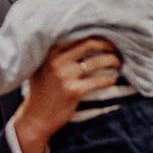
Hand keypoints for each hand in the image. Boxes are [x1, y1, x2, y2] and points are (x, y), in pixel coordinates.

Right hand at [10, 37, 119, 152]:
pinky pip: (99, 81)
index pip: (76, 35)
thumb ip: (55, 55)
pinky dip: (109, 79)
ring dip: (112, 60)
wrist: (35, 118)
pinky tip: (112, 80)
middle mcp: (57, 61)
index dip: (94, 34)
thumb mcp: (41, 68)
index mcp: (50, 53)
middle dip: (107, 44)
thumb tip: (81, 41)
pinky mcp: (74, 91)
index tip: (104, 37)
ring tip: (118, 63)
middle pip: (89, 44)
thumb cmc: (41, 92)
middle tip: (115, 49)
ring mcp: (65, 76)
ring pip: (97, 61)